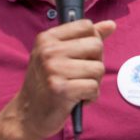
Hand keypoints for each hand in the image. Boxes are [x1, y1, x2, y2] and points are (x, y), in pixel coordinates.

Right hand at [9, 19, 115, 139]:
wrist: (28, 114)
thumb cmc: (48, 82)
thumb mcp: (60, 55)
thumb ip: (86, 38)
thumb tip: (111, 24)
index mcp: (47, 38)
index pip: (86, 26)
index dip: (92, 41)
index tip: (80, 55)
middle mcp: (48, 51)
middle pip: (96, 46)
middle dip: (95, 62)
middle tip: (79, 75)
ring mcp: (53, 70)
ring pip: (98, 68)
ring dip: (93, 82)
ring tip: (76, 87)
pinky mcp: (61, 89)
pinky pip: (94, 87)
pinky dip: (91, 96)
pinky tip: (76, 99)